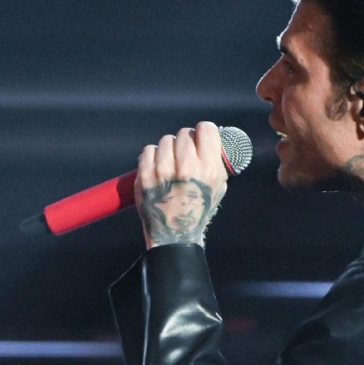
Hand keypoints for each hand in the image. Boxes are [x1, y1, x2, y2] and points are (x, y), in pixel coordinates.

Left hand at [136, 122, 227, 248]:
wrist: (174, 235)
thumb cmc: (198, 210)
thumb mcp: (218, 187)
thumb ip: (216, 161)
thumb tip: (211, 140)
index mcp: (207, 168)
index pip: (205, 129)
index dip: (202, 132)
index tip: (199, 139)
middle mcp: (185, 167)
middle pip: (184, 133)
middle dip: (185, 142)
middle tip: (183, 155)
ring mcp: (162, 171)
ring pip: (166, 140)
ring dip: (168, 149)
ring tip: (170, 164)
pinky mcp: (144, 176)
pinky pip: (148, 150)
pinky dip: (153, 156)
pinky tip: (158, 168)